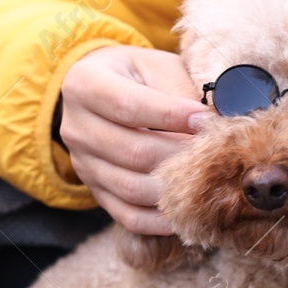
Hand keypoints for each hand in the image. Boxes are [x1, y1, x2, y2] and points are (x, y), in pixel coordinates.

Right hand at [58, 45, 210, 235]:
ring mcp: (82, 164)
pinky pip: (127, 216)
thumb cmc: (139, 76)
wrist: (105, 94)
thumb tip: (212, 123)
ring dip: (172, 189)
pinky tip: (186, 212)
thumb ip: (179, 91)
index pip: (128, 106)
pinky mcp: (95, 191)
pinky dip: (159, 220)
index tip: (205, 121)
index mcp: (85, 84)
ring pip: (130, 188)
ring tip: (203, 180)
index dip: (170, 116)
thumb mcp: (158, 67)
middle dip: (178, 156)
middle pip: (131, 152)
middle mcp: (75, 127)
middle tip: (212, 154)